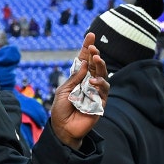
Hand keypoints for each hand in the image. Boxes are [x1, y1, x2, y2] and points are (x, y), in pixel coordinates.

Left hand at [50, 33, 108, 149]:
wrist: (62, 128)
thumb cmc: (60, 109)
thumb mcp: (63, 90)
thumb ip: (75, 78)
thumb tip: (85, 64)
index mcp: (78, 79)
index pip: (84, 61)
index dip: (87, 49)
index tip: (91, 36)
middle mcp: (89, 83)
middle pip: (95, 66)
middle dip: (95, 55)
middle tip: (94, 48)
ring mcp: (96, 93)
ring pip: (103, 76)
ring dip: (100, 67)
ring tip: (96, 60)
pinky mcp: (101, 103)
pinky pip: (103, 91)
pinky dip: (99, 84)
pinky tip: (93, 82)